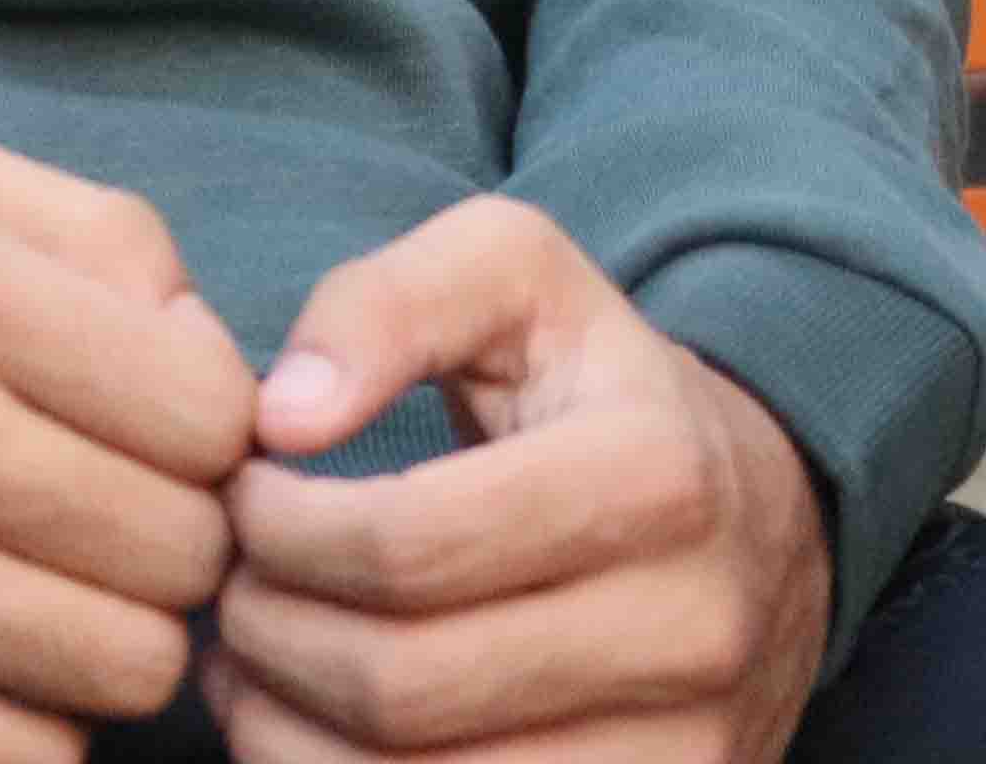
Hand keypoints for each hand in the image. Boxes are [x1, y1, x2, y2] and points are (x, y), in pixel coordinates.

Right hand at [0, 130, 254, 763]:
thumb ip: (101, 231)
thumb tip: (218, 360)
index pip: (212, 410)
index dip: (208, 425)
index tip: (146, 424)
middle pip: (186, 548)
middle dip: (169, 533)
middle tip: (92, 508)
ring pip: (133, 669)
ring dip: (110, 633)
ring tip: (41, 577)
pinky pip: (38, 763)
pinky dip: (31, 721)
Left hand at [204, 197, 828, 761]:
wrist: (757, 516)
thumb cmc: (593, 378)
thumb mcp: (509, 270)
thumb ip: (383, 303)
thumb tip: (279, 414)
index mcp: (655, 475)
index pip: (409, 542)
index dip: (284, 527)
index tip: (241, 492)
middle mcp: (690, 633)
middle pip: (406, 687)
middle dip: (272, 637)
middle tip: (228, 585)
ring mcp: (687, 756)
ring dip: (289, 738)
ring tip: (246, 660)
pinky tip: (303, 732)